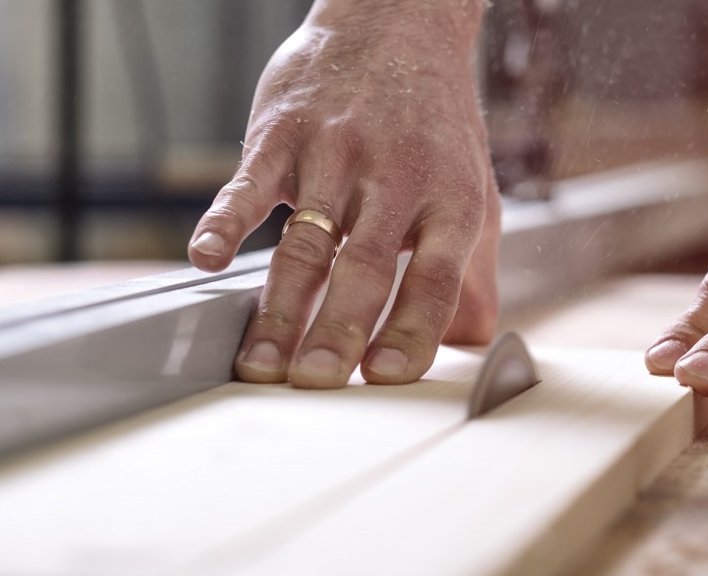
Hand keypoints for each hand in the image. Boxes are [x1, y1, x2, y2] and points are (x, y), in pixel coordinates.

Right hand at [188, 1, 497, 387]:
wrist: (397, 26)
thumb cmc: (435, 128)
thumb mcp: (472, 194)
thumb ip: (470, 272)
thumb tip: (474, 343)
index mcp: (449, 201)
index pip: (436, 278)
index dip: (413, 329)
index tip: (386, 376)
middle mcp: (396, 178)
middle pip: (367, 267)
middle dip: (339, 330)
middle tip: (316, 383)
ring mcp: (337, 153)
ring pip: (307, 242)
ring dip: (282, 307)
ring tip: (261, 364)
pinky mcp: (284, 133)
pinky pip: (251, 185)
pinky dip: (226, 222)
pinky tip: (207, 260)